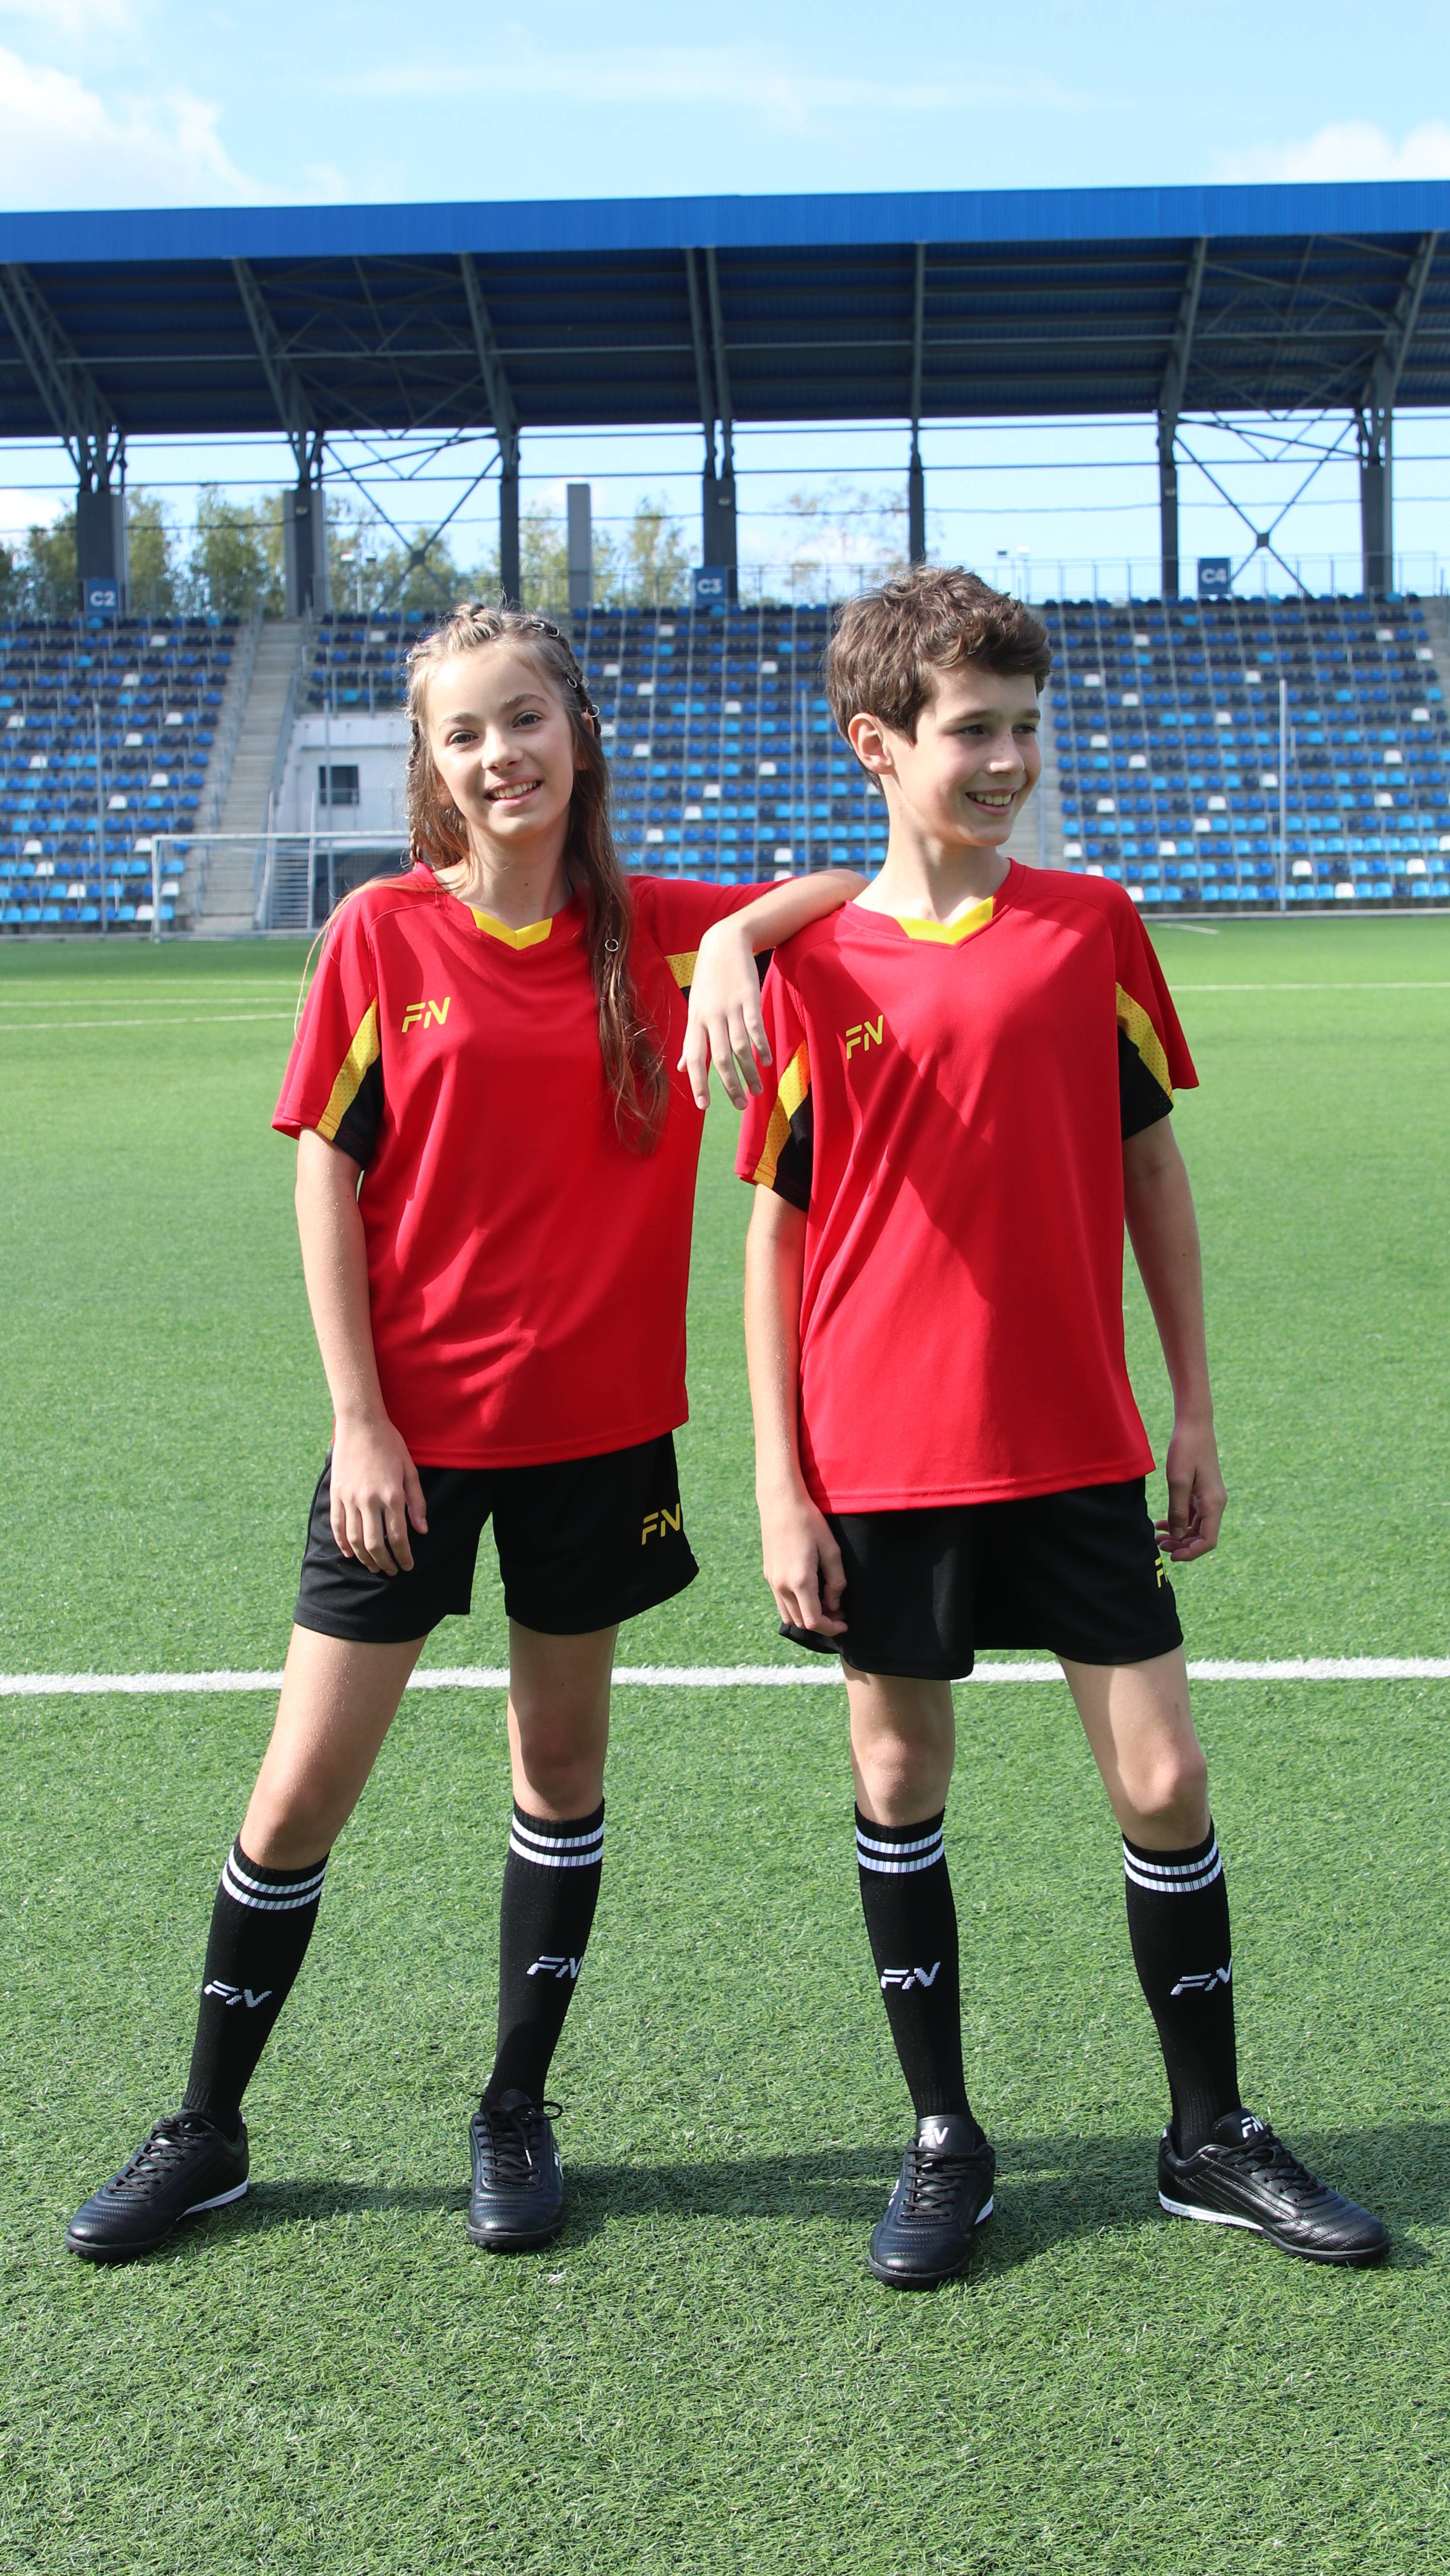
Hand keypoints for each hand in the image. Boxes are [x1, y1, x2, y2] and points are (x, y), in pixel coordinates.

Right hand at [329, 1411, 428, 1574]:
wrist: (361, 1424)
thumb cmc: (390, 1445)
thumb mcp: (410, 1470)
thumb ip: (416, 1502)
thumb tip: (422, 1530)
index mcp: (391, 1494)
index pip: (398, 1536)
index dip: (403, 1556)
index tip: (407, 1566)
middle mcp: (369, 1500)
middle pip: (375, 1544)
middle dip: (385, 1562)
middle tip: (391, 1571)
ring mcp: (349, 1498)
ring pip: (355, 1539)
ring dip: (364, 1558)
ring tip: (373, 1566)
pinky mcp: (336, 1494)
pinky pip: (337, 1526)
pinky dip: (342, 1543)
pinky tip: (349, 1554)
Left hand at [678, 921, 770, 1110]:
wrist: (724, 942)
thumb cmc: (709, 981)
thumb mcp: (695, 1009)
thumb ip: (691, 1040)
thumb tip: (682, 1067)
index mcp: (696, 1021)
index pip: (694, 1058)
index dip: (698, 1082)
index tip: (704, 1106)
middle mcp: (711, 1016)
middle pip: (719, 1058)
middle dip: (730, 1085)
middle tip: (741, 1106)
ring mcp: (730, 1007)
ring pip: (740, 1047)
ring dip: (749, 1071)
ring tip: (758, 1091)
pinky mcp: (749, 997)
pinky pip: (755, 1026)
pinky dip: (761, 1045)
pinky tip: (767, 1061)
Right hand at [759, 1484, 847, 1634]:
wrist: (780, 1503)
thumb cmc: (809, 1522)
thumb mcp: (831, 1550)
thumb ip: (836, 1581)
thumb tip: (834, 1604)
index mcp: (800, 1581)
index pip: (814, 1621)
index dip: (831, 1628)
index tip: (844, 1624)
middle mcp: (782, 1586)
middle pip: (801, 1623)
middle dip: (822, 1623)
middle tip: (839, 1612)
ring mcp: (772, 1581)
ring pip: (789, 1616)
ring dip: (807, 1617)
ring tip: (824, 1605)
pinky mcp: (768, 1575)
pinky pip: (781, 1603)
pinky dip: (796, 1607)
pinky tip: (809, 1594)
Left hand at [1156, 1415, 1226, 1561]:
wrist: (1194, 1425)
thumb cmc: (1185, 1449)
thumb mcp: (1177, 1481)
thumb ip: (1178, 1511)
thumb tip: (1178, 1537)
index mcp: (1213, 1503)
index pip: (1208, 1541)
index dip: (1191, 1553)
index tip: (1172, 1556)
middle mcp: (1215, 1504)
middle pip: (1202, 1537)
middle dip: (1182, 1546)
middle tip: (1159, 1546)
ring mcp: (1210, 1499)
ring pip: (1197, 1528)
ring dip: (1179, 1536)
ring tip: (1158, 1538)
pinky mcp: (1202, 1493)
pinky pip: (1193, 1516)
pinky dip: (1179, 1522)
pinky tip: (1162, 1523)